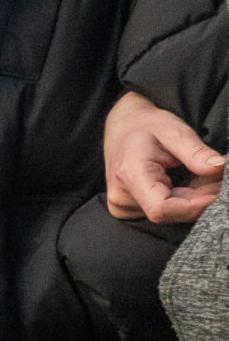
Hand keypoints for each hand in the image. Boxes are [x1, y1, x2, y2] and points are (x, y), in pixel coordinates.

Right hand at [105, 90, 223, 223]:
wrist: (123, 128)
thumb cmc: (146, 127)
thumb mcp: (175, 131)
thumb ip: (196, 152)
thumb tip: (220, 167)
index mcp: (130, 175)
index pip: (161, 209)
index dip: (195, 205)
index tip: (218, 190)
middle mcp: (122, 197)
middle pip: (171, 212)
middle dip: (201, 197)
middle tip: (218, 174)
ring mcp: (123, 206)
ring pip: (171, 213)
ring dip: (195, 198)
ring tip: (203, 175)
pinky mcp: (129, 209)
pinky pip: (164, 211)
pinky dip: (184, 199)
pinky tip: (189, 182)